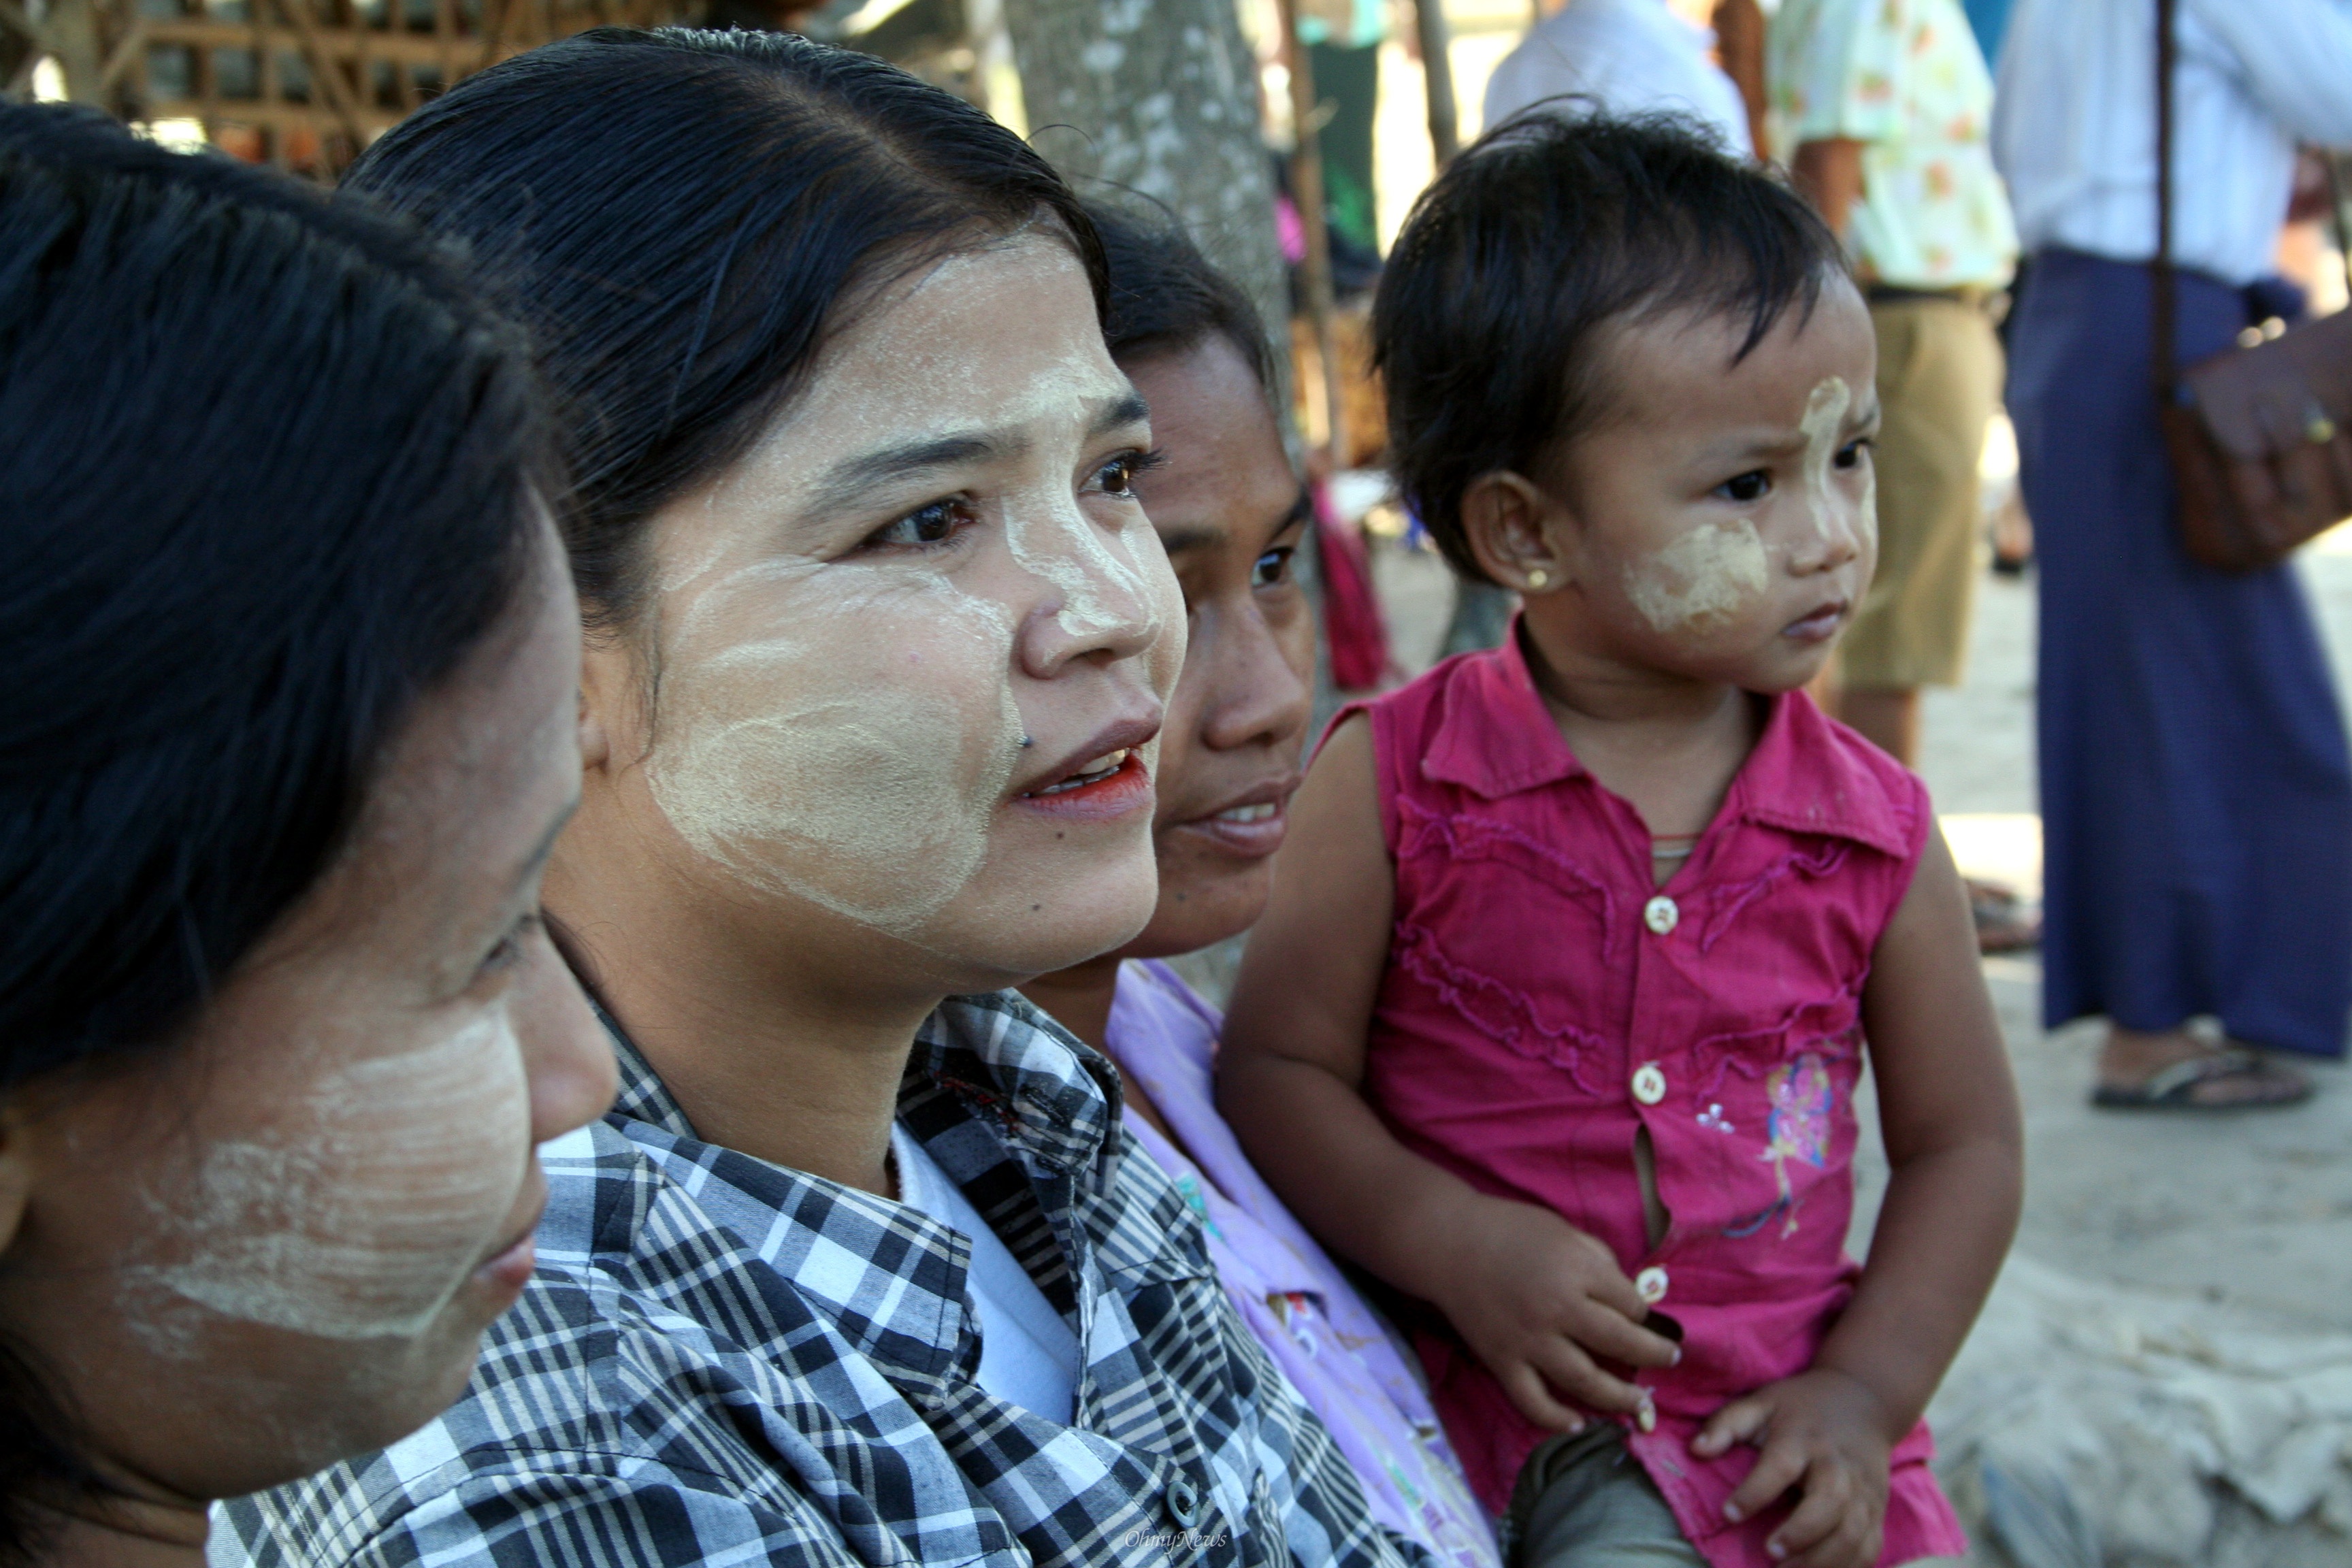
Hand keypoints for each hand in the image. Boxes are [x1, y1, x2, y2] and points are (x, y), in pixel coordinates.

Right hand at [1422, 1193, 1678, 1431]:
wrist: (1447, 1241)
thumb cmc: (1509, 1229)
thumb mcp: (1564, 1231)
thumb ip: (1600, 1261)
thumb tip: (1631, 1297)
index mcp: (1577, 1271)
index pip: (1630, 1305)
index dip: (1642, 1313)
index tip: (1639, 1315)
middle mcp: (1559, 1309)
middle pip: (1621, 1345)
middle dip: (1654, 1356)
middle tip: (1670, 1360)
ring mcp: (1529, 1341)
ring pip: (1586, 1383)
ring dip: (1621, 1398)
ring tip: (1640, 1405)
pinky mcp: (1502, 1361)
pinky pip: (1533, 1402)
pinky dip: (1556, 1420)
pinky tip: (1577, 1425)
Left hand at [1692, 1368, 1892, 1567]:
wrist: (1864, 1401)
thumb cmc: (1800, 1409)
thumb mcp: (1761, 1403)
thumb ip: (1727, 1425)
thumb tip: (1695, 1450)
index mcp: (1804, 1438)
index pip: (1781, 1465)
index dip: (1755, 1491)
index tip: (1728, 1514)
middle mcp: (1838, 1466)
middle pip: (1830, 1501)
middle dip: (1801, 1532)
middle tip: (1769, 1553)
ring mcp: (1863, 1491)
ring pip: (1854, 1531)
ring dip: (1824, 1559)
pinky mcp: (1877, 1512)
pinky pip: (1870, 1547)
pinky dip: (1850, 1567)